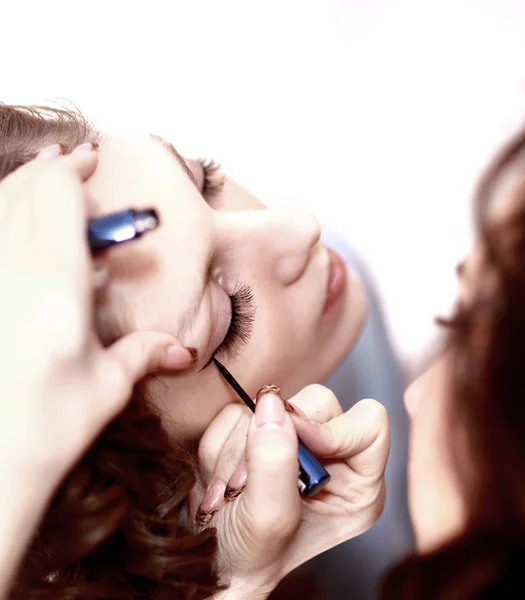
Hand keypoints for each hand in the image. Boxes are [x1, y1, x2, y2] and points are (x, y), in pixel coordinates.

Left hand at [0, 144, 194, 501]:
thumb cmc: (41, 428)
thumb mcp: (105, 387)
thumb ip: (142, 355)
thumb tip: (181, 351)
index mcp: (54, 282)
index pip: (59, 198)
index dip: (74, 170)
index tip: (89, 157)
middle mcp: (11, 271)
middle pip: (23, 193)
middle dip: (47, 170)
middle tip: (69, 162)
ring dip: (21, 188)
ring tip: (41, 181)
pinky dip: (3, 221)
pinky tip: (15, 232)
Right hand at [195, 384, 388, 596]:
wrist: (213, 564)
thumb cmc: (251, 557)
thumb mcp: (268, 518)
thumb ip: (275, 462)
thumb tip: (272, 405)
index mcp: (358, 485)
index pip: (369, 423)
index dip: (332, 425)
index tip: (294, 437)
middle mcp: (333, 458)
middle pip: (318, 403)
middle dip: (274, 436)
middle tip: (246, 480)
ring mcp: (296, 441)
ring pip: (271, 405)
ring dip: (239, 448)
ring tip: (232, 491)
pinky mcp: (263, 431)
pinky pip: (239, 412)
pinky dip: (221, 445)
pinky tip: (222, 481)